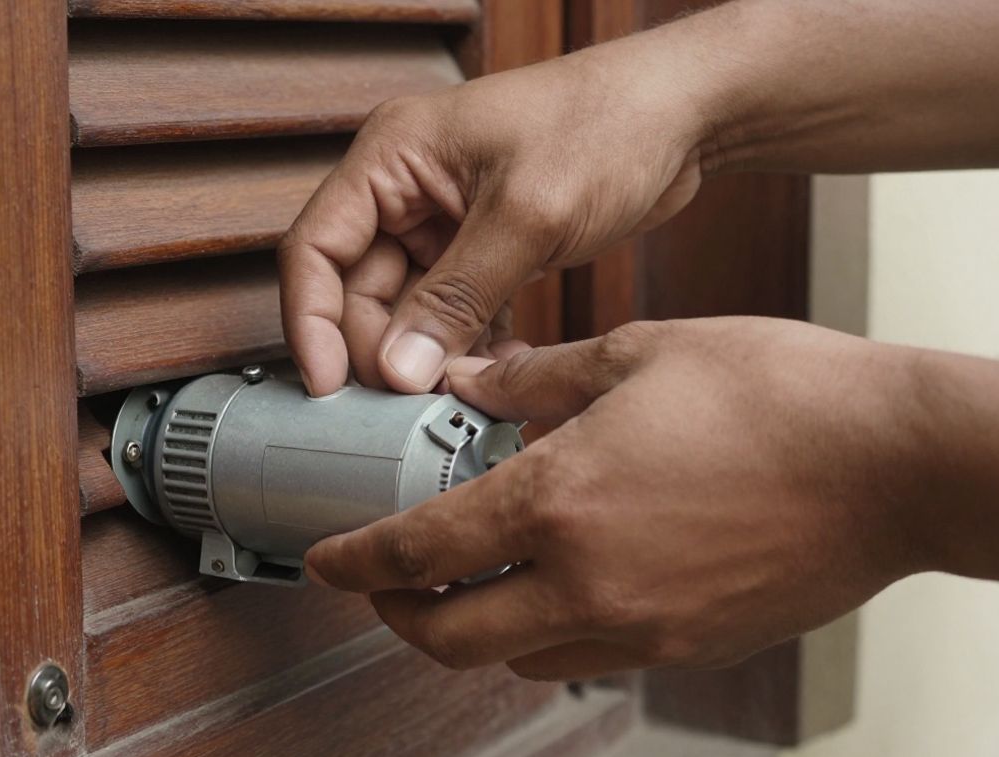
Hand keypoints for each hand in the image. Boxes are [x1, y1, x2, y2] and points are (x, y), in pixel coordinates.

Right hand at [278, 34, 713, 395]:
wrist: (686, 113)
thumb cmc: (609, 122)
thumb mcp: (525, 215)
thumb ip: (455, 296)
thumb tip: (397, 368)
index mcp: (393, 157)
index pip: (315, 247)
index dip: (312, 321)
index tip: (328, 386)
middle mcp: (407, 189)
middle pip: (357, 289)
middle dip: (380, 349)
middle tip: (407, 402)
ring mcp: (444, 220)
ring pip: (405, 309)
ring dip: (426, 355)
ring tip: (458, 392)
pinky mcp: (483, 247)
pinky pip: (453, 312)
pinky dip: (467, 345)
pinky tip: (496, 368)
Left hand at [303, 318, 941, 679]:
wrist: (899, 463)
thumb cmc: (781, 395)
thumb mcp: (639, 353)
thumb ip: (536, 377)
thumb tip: (474, 379)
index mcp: (562, 499)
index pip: (420, 550)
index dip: (357, 562)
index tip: (327, 563)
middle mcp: (591, 581)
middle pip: (451, 639)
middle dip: (400, 617)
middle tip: (386, 585)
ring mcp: (644, 626)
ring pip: (518, 658)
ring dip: (475, 628)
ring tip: (474, 577)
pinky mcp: (691, 646)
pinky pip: (590, 657)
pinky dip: (550, 632)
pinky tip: (565, 581)